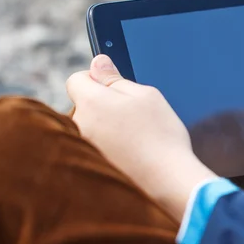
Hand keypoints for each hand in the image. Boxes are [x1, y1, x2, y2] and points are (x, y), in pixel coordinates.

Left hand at [66, 54, 216, 221]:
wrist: (168, 181)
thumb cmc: (161, 136)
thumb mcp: (145, 95)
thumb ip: (115, 78)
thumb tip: (97, 63)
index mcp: (91, 102)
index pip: (75, 79)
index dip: (94, 78)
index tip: (113, 86)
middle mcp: (79, 125)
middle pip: (82, 105)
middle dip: (102, 105)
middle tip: (133, 115)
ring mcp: (83, 149)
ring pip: (90, 127)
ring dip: (105, 127)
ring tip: (134, 139)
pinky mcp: (90, 167)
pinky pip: (94, 148)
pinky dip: (108, 147)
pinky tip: (130, 154)